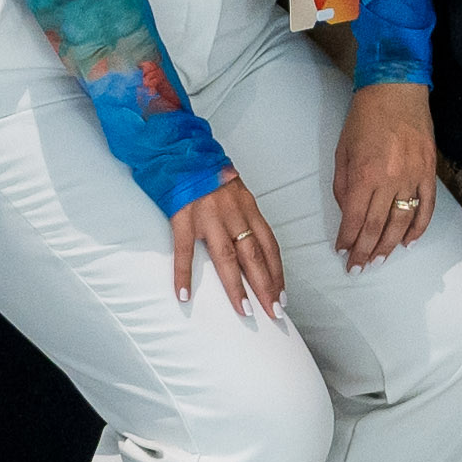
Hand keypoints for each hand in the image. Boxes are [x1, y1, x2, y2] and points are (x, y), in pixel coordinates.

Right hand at [169, 177, 291, 317]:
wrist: (180, 149)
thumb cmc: (207, 171)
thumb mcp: (233, 189)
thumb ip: (242, 214)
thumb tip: (251, 242)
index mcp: (247, 207)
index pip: (268, 245)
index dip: (277, 271)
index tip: (282, 295)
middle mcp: (232, 213)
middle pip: (254, 255)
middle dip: (266, 286)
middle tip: (275, 312)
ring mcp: (208, 216)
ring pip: (227, 256)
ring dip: (237, 286)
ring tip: (245, 310)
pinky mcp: (183, 217)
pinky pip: (184, 250)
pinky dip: (184, 274)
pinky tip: (184, 294)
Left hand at [333, 86, 438, 266]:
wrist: (397, 89)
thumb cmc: (364, 117)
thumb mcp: (343, 150)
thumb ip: (344, 185)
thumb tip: (349, 214)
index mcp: (365, 174)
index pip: (355, 218)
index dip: (348, 240)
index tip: (342, 252)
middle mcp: (391, 179)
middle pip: (378, 226)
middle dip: (366, 251)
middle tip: (358, 268)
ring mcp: (413, 177)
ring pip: (402, 222)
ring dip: (389, 245)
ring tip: (379, 260)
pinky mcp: (430, 171)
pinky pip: (426, 207)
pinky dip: (418, 228)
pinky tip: (408, 242)